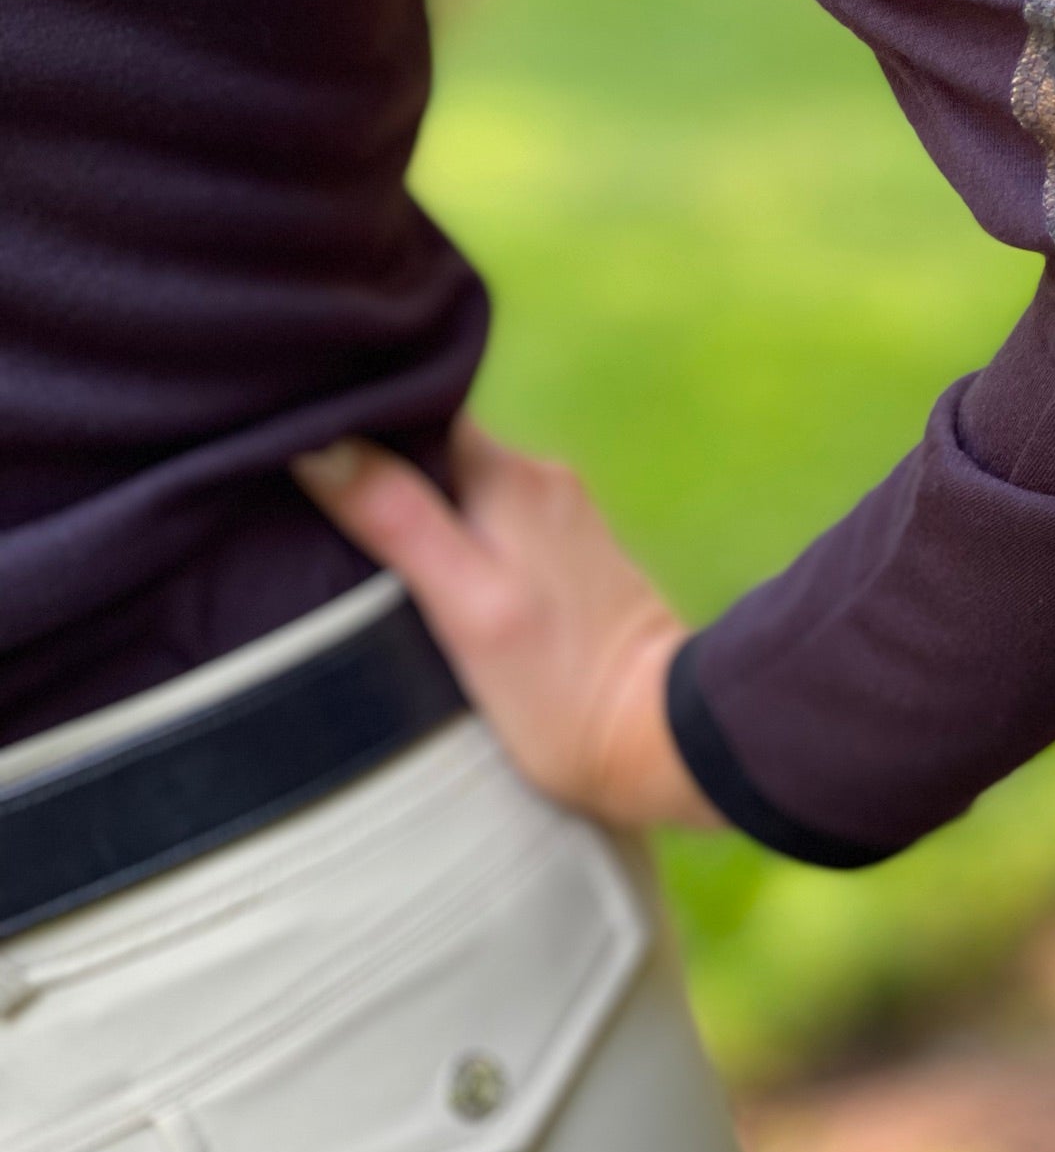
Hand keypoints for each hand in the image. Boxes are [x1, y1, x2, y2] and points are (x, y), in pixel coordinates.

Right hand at [290, 416, 723, 833]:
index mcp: (511, 475)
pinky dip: (449, 534)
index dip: (357, 417)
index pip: (418, 411)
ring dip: (414, 501)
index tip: (295, 437)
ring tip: (347, 531)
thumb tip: (322, 446)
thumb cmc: (560, 687)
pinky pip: (488, 520)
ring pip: (460, 484)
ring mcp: (559, 516)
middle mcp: (540, 478)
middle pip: (436, 445)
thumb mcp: (467, 606)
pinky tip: (421, 568)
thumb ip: (401, 522)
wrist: (662, 740)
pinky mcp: (568, 556)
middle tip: (302, 491)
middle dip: (377, 462)